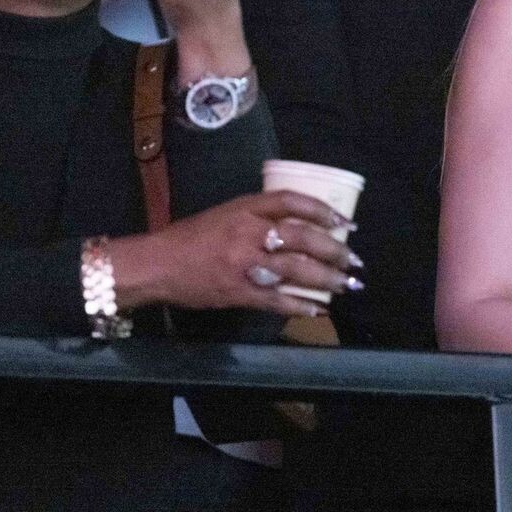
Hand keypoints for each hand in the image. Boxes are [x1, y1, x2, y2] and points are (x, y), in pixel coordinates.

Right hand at [109, 190, 361, 318]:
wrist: (157, 265)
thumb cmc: (191, 236)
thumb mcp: (226, 213)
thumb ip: (258, 215)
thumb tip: (296, 224)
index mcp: (246, 208)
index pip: (292, 202)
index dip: (322, 209)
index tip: (344, 221)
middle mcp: (249, 233)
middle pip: (303, 238)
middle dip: (333, 249)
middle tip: (353, 259)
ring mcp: (246, 265)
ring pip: (296, 270)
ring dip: (326, 279)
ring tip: (345, 284)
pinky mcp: (239, 292)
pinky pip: (277, 300)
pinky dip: (300, 305)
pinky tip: (318, 309)